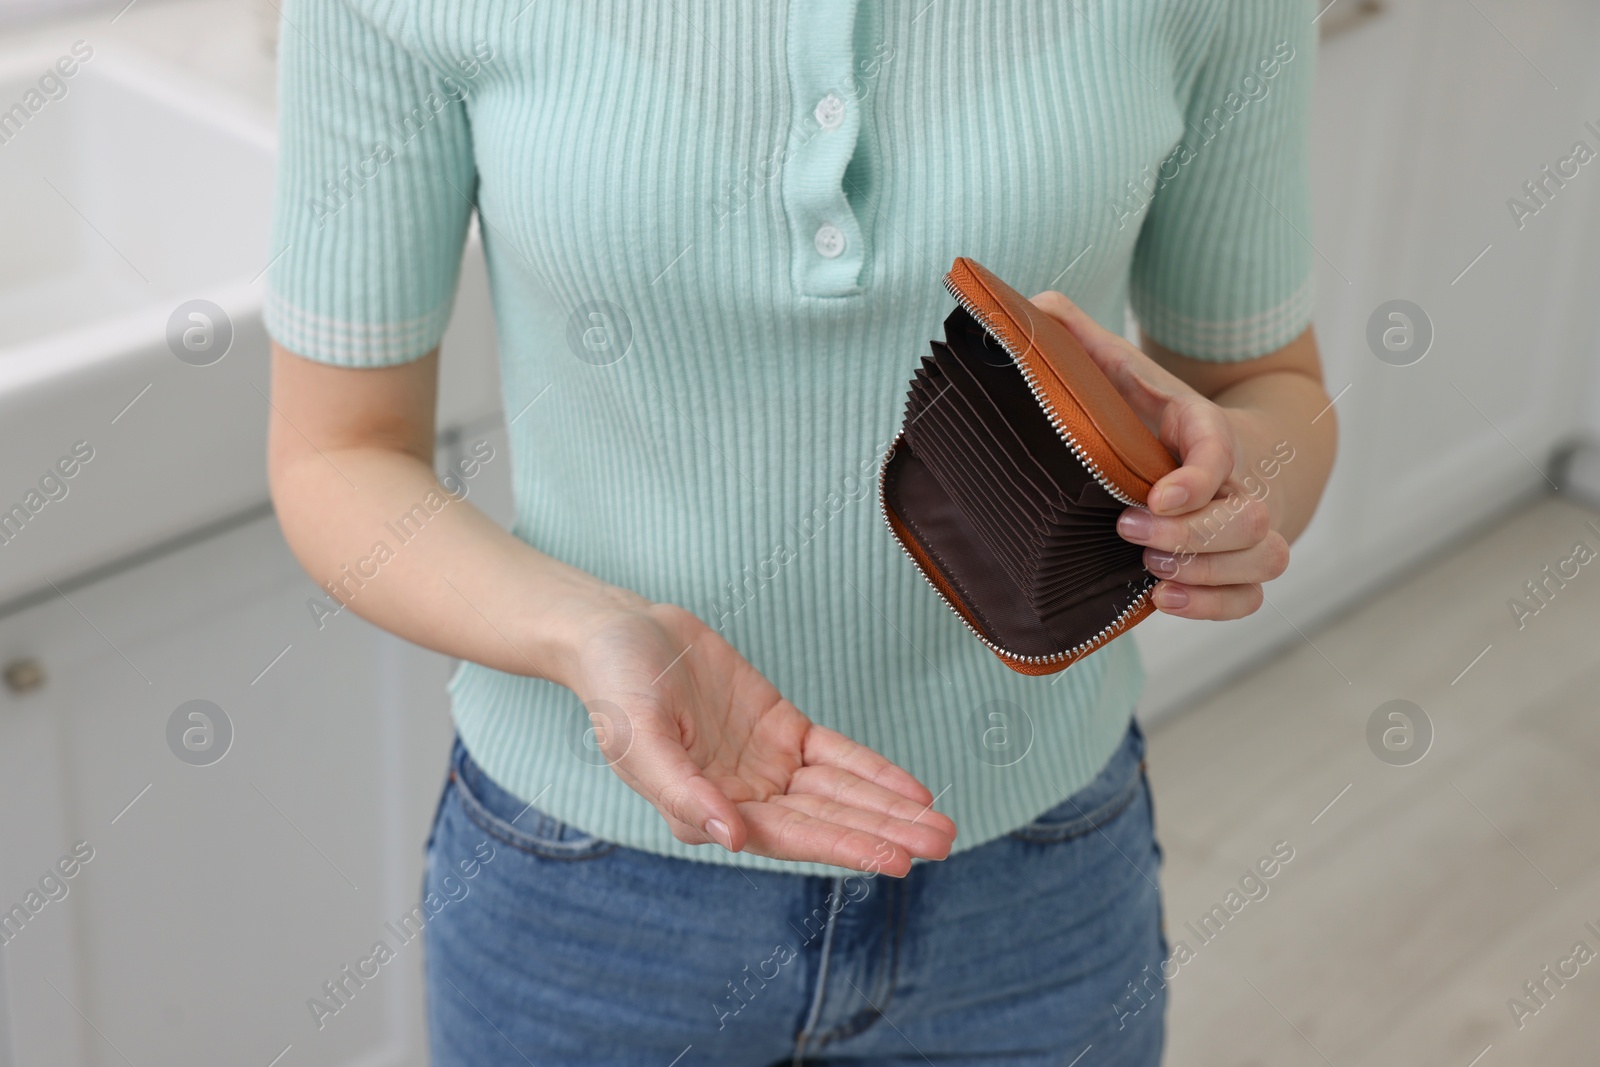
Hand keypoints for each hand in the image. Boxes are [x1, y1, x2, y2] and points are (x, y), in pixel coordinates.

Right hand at [559, 601, 956, 875]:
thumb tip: (731, 838)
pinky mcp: (781, 729)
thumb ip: (684, 793)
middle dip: (884, 833)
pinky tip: (911, 791)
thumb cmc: (615, 689)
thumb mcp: (639, 740)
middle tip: (942, 846)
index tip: (896, 861)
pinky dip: (873, 772)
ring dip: (889, 810)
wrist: (619, 632)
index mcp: (707, 812)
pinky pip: (836, 755)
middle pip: (827, 819)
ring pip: (839, 792)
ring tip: (941, 827)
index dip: (845, 846)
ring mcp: (766, 765)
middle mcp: (743, 797)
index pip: (789, 836)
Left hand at [1030, 291, 1289, 620]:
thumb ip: (1081, 341)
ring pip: (1263, 558)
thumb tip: (1032, 306)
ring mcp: (1247, 529)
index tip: (1156, 496)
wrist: (1230, 447)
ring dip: (1208, 573)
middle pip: (1249, 517)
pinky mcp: (1241, 567)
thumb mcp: (1123, 372)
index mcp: (1207, 430)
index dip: (1196, 477)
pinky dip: (1216, 606)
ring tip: (1150, 570)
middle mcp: (1240, 482)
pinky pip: (1253, 597)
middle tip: (1129, 530)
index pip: (1219, 450)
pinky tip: (1166, 599)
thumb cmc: (1160, 414)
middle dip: (1192, 535)